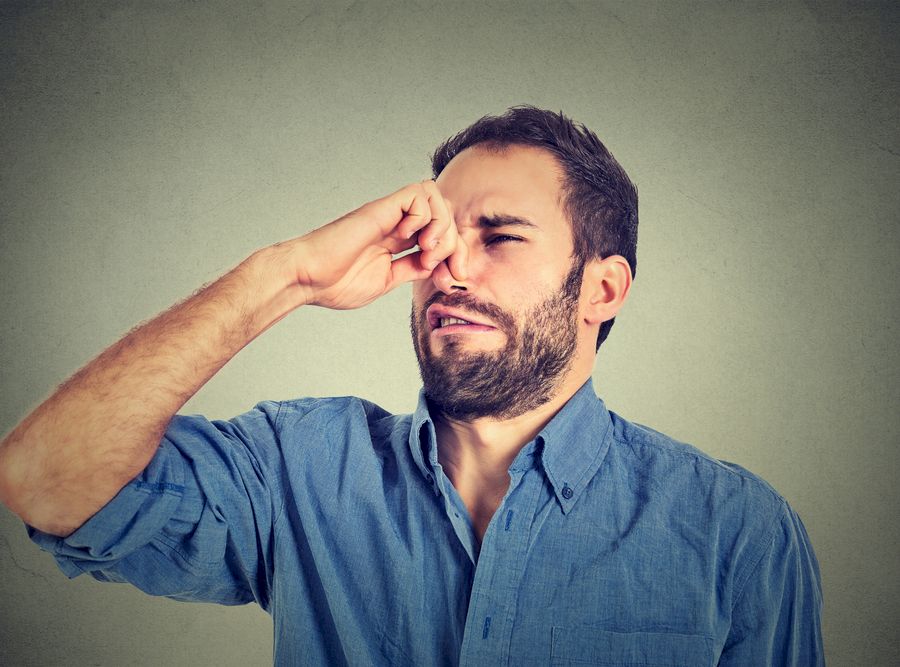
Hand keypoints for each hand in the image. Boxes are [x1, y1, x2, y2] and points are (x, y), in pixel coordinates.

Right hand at [269, 180, 467, 309]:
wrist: (307, 278)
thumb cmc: (335, 282)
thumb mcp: (387, 280)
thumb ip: (412, 269)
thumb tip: (439, 266)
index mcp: (399, 241)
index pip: (442, 234)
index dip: (456, 254)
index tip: (453, 280)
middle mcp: (397, 223)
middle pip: (445, 214)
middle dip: (456, 243)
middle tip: (445, 270)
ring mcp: (389, 214)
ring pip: (435, 198)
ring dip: (441, 227)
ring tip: (426, 252)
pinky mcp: (380, 209)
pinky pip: (417, 194)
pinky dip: (423, 216)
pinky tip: (408, 239)